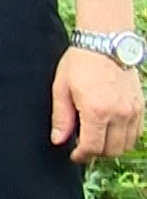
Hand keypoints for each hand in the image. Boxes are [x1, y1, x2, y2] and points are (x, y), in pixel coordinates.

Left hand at [51, 47, 144, 164]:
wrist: (105, 42)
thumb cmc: (79, 62)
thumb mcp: (61, 88)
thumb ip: (61, 117)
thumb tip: (58, 140)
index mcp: (96, 111)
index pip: (92, 147)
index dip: (81, 156)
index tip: (74, 156)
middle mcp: (119, 114)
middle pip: (111, 150)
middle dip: (96, 153)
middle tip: (84, 147)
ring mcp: (133, 111)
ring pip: (126, 144)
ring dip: (111, 147)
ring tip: (97, 140)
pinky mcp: (140, 106)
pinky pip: (137, 133)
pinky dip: (125, 138)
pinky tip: (112, 131)